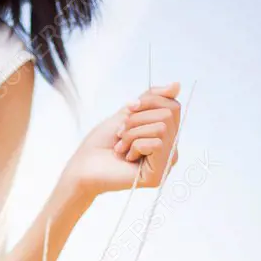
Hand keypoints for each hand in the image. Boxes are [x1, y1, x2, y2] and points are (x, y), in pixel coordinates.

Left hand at [66, 82, 180, 194]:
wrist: (83, 166)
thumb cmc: (102, 142)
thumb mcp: (127, 113)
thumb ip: (152, 100)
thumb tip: (177, 85)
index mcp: (164, 134)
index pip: (173, 106)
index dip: (150, 101)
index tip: (129, 109)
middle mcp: (169, 149)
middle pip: (168, 115)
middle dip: (137, 119)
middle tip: (121, 133)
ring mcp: (165, 163)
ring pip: (162, 128)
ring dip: (133, 133)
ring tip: (121, 146)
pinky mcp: (158, 175)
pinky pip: (157, 144)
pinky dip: (135, 146)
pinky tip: (126, 158)